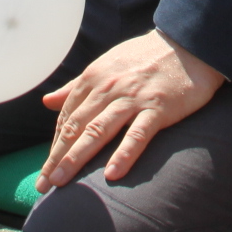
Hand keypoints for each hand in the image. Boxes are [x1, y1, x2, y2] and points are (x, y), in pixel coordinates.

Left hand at [38, 30, 224, 188]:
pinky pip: (137, 134)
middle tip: (43, 186)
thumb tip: (46, 101)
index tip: (46, 170)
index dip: (54, 145)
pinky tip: (111, 175)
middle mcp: (107, 87)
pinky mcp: (158, 107)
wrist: (188, 44)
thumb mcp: (105, 65)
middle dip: (56, 158)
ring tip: (61, 183)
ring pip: (97, 131)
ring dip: (76, 158)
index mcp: (93, 77)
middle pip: (75, 127)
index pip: (66, 117)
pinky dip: (123, 154)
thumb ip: (76, 86)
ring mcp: (132, 98)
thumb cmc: (145, 58)